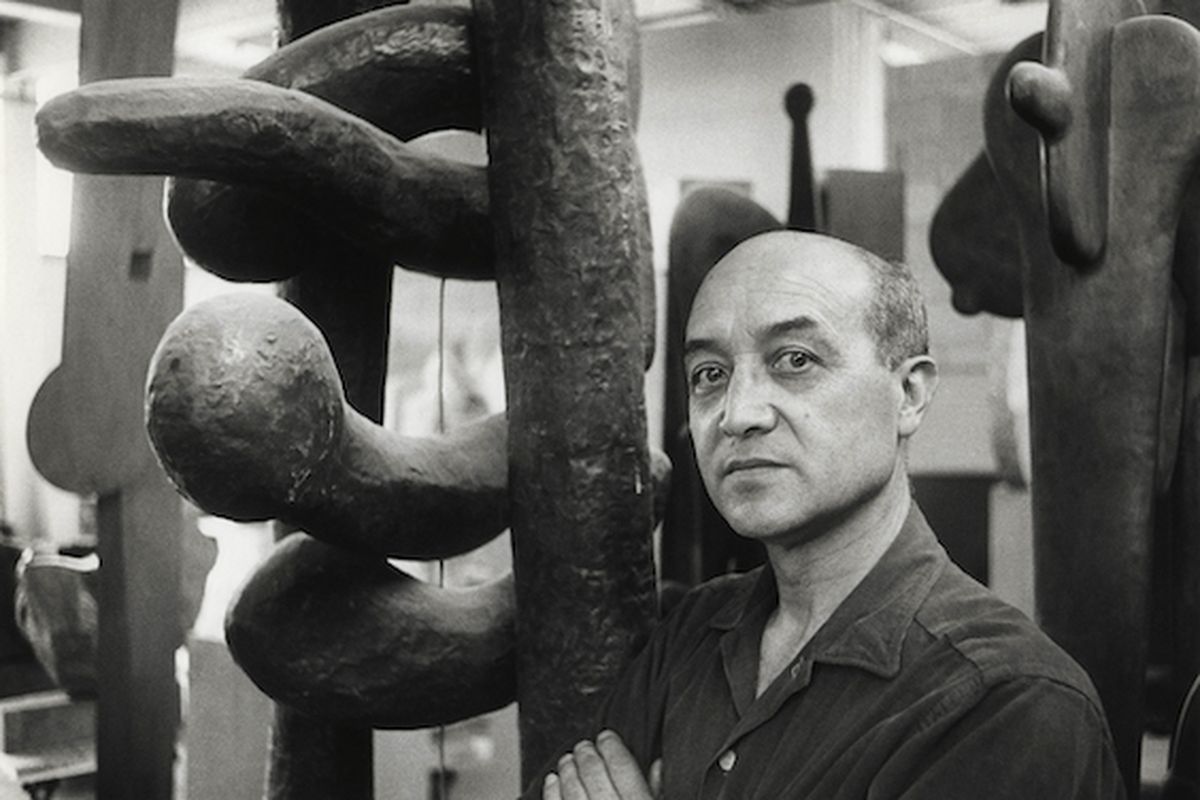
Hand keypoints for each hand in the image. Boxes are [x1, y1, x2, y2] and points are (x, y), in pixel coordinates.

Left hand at [542, 730, 661, 799]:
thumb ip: (659, 791)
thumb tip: (658, 766)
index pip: (623, 767)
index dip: (612, 747)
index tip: (607, 736)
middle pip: (595, 775)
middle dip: (587, 755)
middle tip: (585, 745)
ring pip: (573, 790)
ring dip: (568, 770)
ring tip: (568, 759)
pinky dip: (552, 791)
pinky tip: (552, 780)